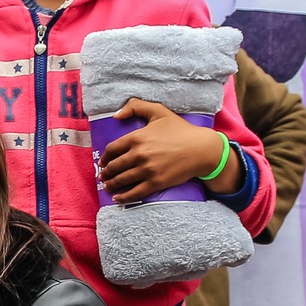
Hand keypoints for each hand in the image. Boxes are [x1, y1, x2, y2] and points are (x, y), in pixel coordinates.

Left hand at [96, 100, 243, 201]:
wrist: (201, 149)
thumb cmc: (181, 130)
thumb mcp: (159, 111)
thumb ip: (136, 107)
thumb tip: (116, 115)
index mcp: (137, 137)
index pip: (112, 149)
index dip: (105, 157)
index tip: (103, 161)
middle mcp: (139, 154)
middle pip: (114, 166)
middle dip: (106, 172)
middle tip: (103, 175)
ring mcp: (147, 170)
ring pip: (122, 180)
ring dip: (111, 184)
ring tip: (107, 186)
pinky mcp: (155, 182)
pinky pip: (134, 192)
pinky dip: (123, 197)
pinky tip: (117, 198)